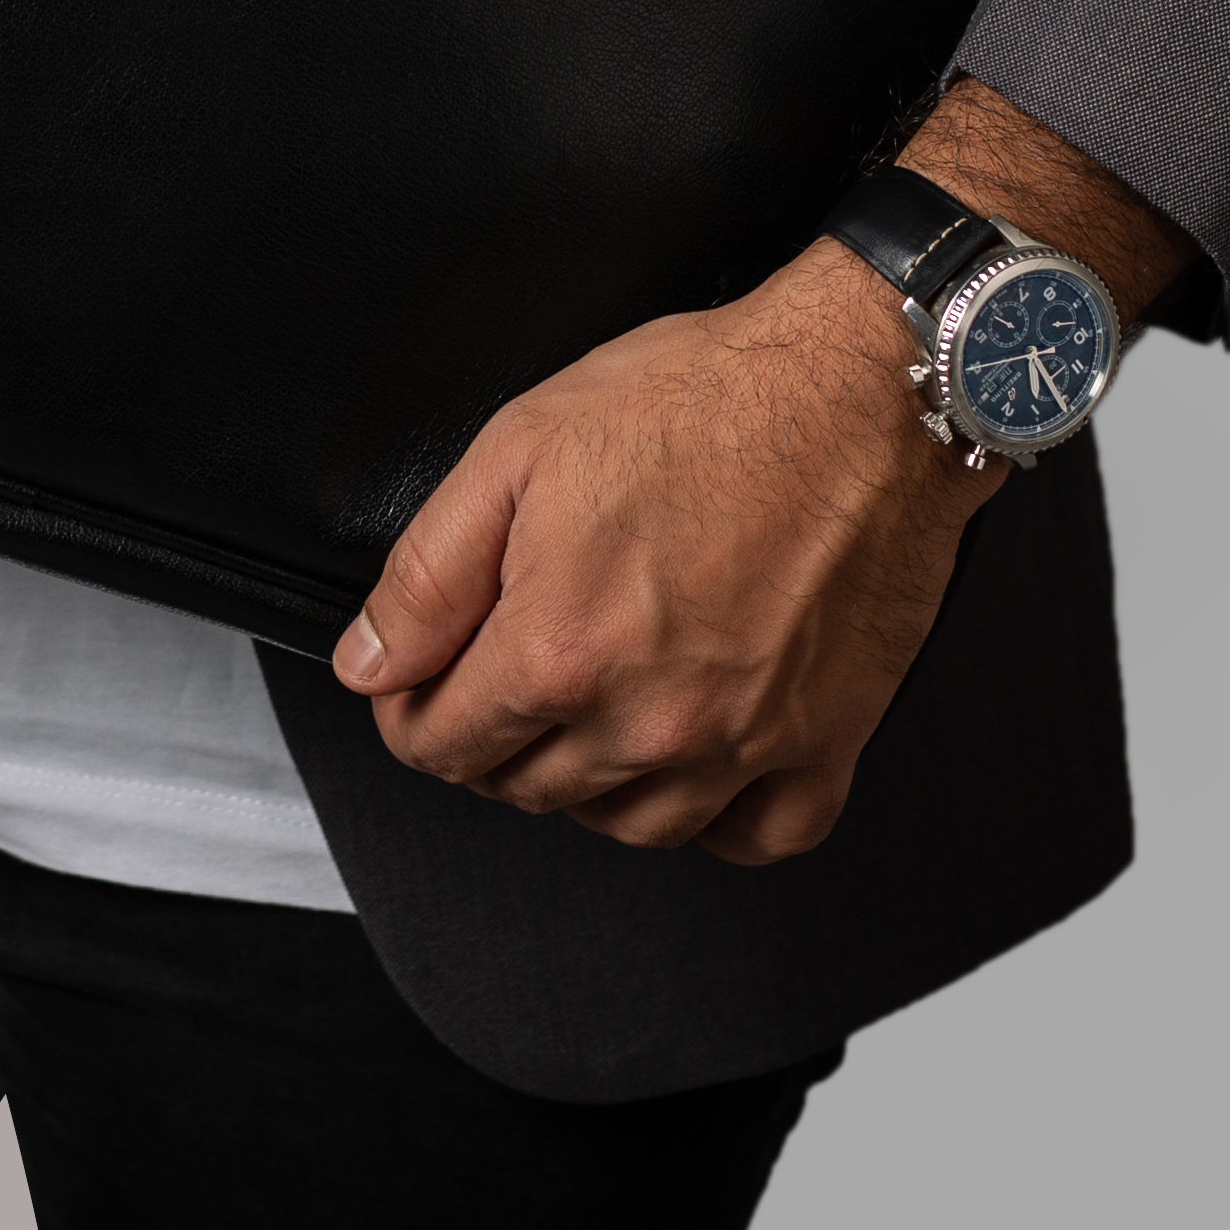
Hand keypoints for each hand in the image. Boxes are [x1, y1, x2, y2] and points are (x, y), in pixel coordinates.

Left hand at [329, 240, 983, 859]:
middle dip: (492, 739)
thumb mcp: (518, 450)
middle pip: (526, 788)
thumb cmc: (704, 400)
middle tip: (503, 672)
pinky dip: (717, 820)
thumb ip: (427, 575)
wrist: (859, 391)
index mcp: (559, 651)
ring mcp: (742, 745)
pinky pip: (757, 837)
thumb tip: (370, 663)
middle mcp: (648, 721)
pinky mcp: (826, 743)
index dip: (410, 710)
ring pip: (631, 826)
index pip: (442, 745)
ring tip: (588, 711)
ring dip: (589, 783)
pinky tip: (695, 765)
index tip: (418, 682)